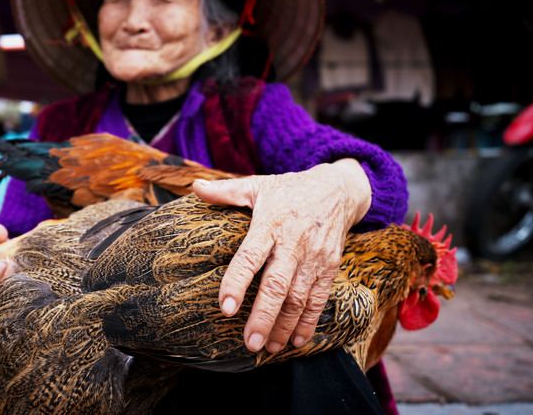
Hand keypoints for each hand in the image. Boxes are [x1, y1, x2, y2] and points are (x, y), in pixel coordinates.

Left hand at [192, 159, 370, 353]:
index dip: (237, 282)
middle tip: (249, 342)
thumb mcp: (258, 185)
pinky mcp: (329, 267)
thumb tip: (193, 187)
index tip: (225, 307)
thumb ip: (225, 191)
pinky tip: (296, 341)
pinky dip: (308, 322)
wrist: (338, 189)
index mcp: (270, 224)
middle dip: (263, 317)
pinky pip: (319, 299)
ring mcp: (314, 257)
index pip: (250, 256)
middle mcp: (293, 243)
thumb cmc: (290, 190)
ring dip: (284, 326)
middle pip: (277, 286)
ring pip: (298, 298)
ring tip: (268, 347)